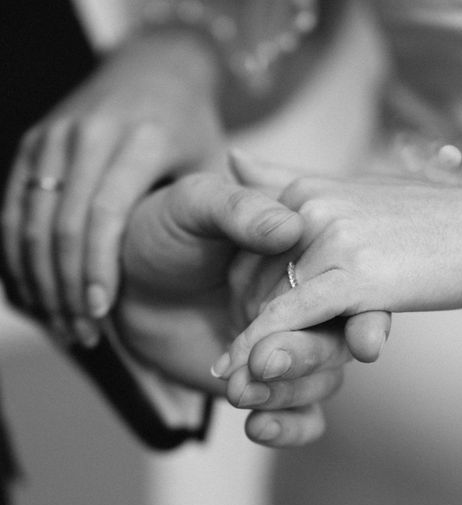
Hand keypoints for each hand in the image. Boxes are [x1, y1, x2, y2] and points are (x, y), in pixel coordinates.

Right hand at [1, 31, 223, 345]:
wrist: (154, 65)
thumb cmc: (194, 126)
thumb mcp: (218, 158)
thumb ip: (235, 202)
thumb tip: (285, 239)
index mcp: (141, 140)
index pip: (105, 213)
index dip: (98, 266)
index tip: (101, 310)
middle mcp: (90, 134)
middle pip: (60, 222)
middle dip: (65, 285)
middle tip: (81, 331)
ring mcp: (56, 136)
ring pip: (29, 218)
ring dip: (39, 277)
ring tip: (63, 324)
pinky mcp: (36, 143)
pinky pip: (14, 206)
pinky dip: (20, 254)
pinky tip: (37, 293)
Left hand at [118, 173, 388, 445]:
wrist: (122, 286)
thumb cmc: (162, 234)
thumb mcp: (193, 206)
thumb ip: (238, 210)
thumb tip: (289, 226)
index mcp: (306, 258)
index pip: (353, 290)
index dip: (367, 318)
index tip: (365, 343)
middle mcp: (308, 306)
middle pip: (337, 343)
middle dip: (306, 357)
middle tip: (262, 361)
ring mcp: (291, 348)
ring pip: (323, 382)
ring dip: (288, 392)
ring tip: (238, 390)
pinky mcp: (271, 386)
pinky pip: (301, 417)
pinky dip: (289, 427)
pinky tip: (257, 427)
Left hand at [211, 153, 461, 378]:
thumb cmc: (440, 219)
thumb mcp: (361, 190)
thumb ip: (293, 180)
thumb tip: (234, 157)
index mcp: (312, 190)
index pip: (256, 248)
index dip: (244, 290)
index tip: (237, 323)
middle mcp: (313, 207)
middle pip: (258, 278)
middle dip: (243, 323)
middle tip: (229, 366)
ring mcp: (334, 238)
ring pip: (272, 300)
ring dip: (248, 343)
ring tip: (230, 380)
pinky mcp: (356, 274)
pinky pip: (294, 315)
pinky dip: (264, 343)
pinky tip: (246, 368)